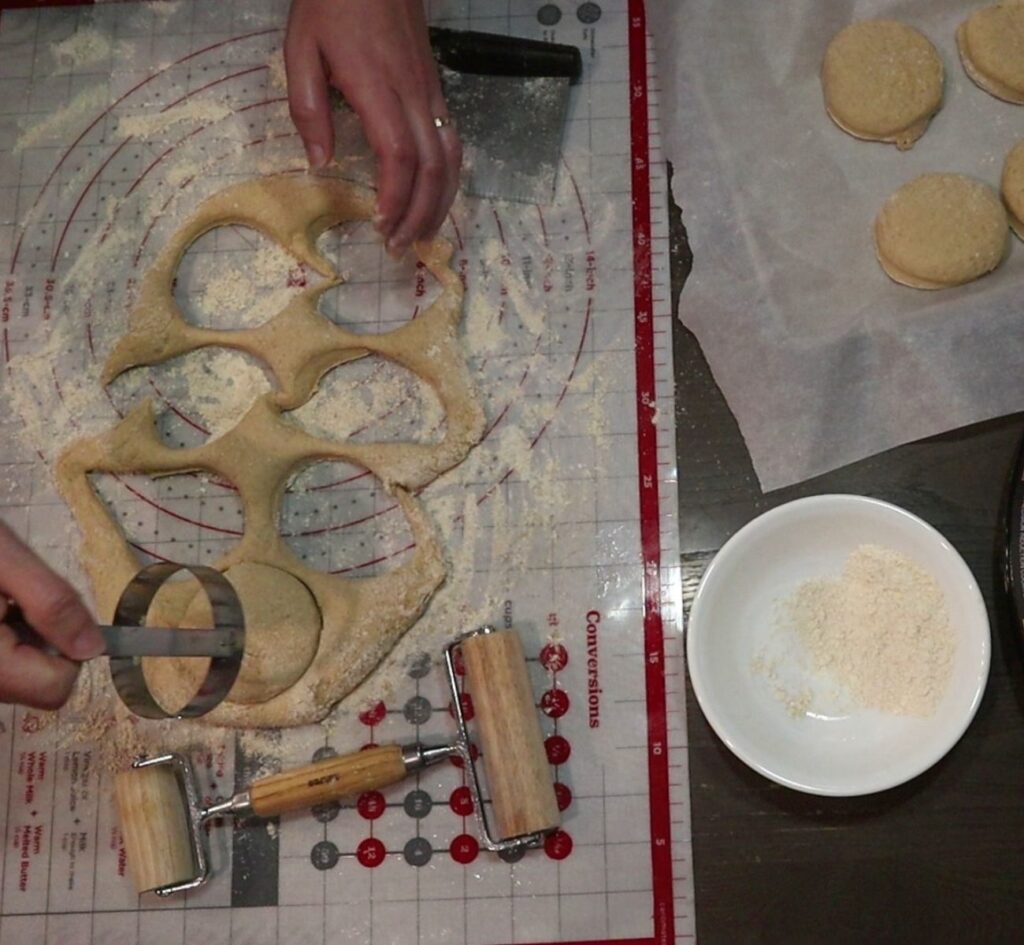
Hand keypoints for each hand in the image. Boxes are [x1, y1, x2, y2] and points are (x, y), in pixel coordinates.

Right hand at [0, 521, 102, 709]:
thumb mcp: (4, 559)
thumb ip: (51, 603)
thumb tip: (94, 648)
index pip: (55, 687)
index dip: (67, 647)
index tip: (44, 607)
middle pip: (34, 685)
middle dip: (39, 641)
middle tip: (11, 598)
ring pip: (14, 675)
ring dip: (16, 639)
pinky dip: (0, 639)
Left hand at [285, 0, 461, 254]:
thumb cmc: (332, 4)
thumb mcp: (301, 48)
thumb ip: (308, 108)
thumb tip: (319, 163)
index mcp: (378, 87)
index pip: (400, 154)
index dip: (396, 195)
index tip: (381, 225)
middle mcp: (414, 95)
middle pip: (433, 167)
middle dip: (420, 214)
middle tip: (398, 247)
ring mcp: (430, 93)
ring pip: (451, 159)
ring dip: (440, 203)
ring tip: (420, 236)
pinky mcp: (436, 91)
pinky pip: (452, 144)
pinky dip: (447, 180)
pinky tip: (432, 200)